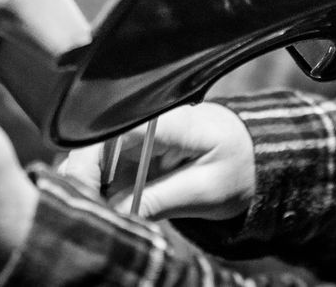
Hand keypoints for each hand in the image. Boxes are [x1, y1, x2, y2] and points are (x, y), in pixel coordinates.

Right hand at [56, 102, 255, 221]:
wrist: (252, 157)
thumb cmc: (236, 166)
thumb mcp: (207, 190)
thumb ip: (163, 200)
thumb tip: (120, 214)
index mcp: (170, 121)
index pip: (118, 131)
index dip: (91, 160)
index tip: (82, 191)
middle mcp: (147, 123)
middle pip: (97, 142)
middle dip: (82, 177)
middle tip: (84, 212)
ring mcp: (138, 138)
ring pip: (94, 158)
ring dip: (89, 187)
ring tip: (94, 215)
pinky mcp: (133, 154)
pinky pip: (106, 171)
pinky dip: (100, 192)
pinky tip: (104, 210)